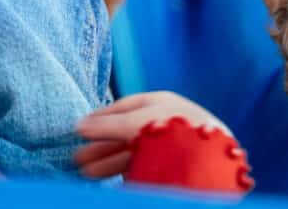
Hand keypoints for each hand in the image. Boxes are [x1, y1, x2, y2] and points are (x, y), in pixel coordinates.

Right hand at [74, 91, 229, 178]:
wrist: (209, 158)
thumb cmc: (173, 129)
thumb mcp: (136, 122)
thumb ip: (109, 125)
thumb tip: (79, 126)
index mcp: (160, 103)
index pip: (124, 107)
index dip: (101, 118)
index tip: (80, 128)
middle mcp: (164, 122)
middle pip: (126, 134)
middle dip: (101, 146)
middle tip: (78, 158)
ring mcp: (170, 145)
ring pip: (132, 154)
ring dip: (108, 163)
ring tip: (86, 173)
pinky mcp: (173, 166)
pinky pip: (145, 168)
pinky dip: (127, 173)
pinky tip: (114, 183)